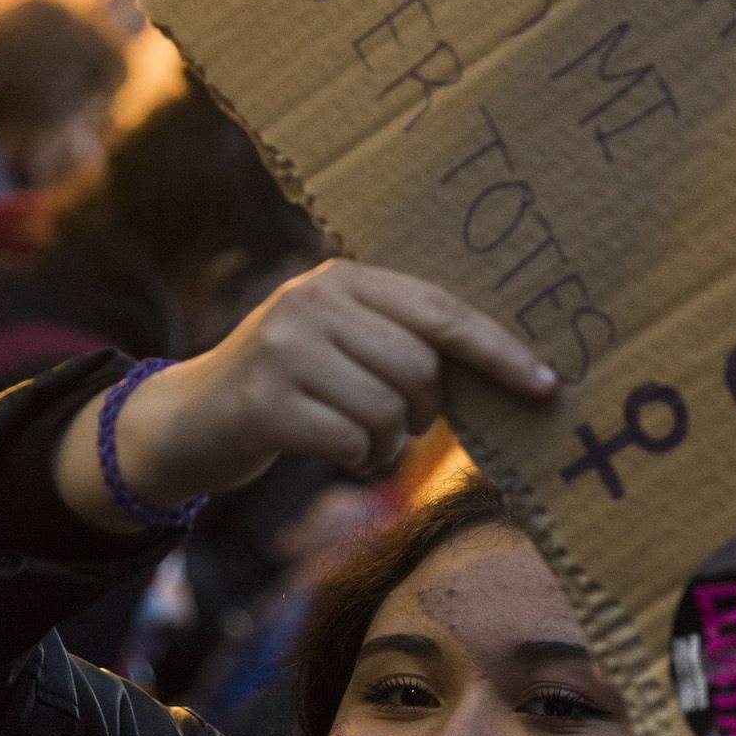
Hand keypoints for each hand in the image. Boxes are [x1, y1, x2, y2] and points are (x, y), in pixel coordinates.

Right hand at [55, 260, 557, 530]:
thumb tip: (506, 370)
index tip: (546, 384)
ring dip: (385, 441)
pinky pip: (352, 441)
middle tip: (397, 421)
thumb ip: (402, 338)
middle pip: (420, 366)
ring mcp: (285, 349)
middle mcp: (312, 301)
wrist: (189, 419)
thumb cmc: (293, 383)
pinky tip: (333, 452)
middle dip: (422, 409)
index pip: (441, 310)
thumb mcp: (341, 340)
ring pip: (388, 409)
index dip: (497, 350)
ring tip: (357, 437)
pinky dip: (356, 459)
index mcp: (344, 277)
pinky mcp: (266, 402)